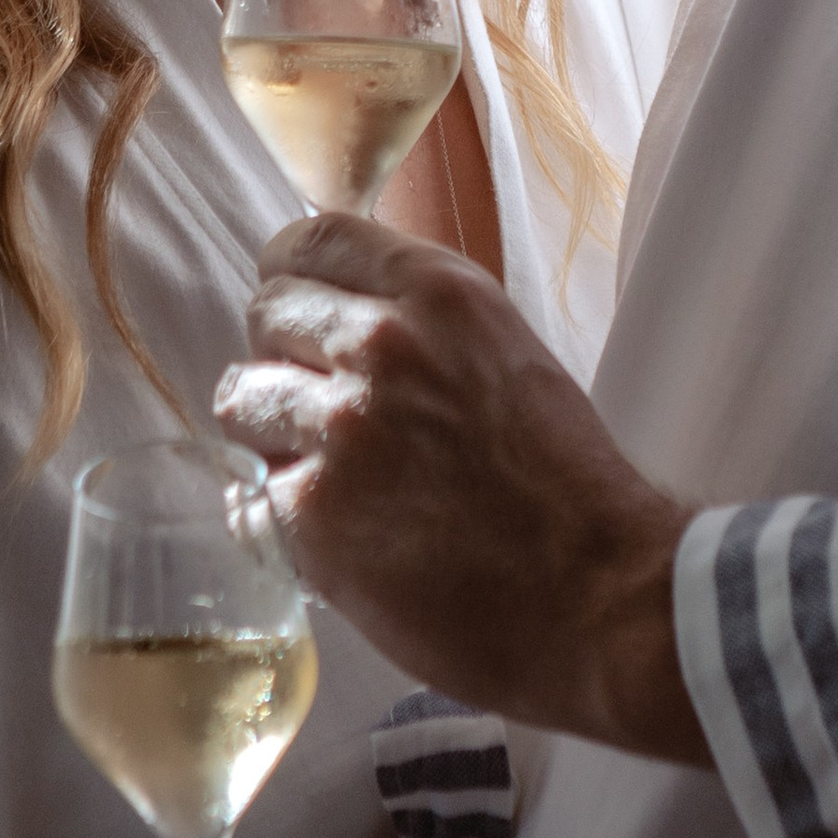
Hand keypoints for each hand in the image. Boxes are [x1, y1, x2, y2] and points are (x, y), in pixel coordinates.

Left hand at [215, 214, 701, 762]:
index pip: (312, 240)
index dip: (293, 275)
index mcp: (442, 296)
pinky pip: (251, 489)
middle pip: (266, 314)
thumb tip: (346, 309)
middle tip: (323, 404)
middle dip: (284, 355)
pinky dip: (282, 512)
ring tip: (329, 471)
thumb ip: (425, 324)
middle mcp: (382, 346)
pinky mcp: (310, 512)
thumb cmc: (568, 488)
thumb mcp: (507, 357)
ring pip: (241, 398)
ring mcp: (339, 429)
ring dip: (271, 431)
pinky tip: (341, 531)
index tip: (296, 305)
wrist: (595, 598)